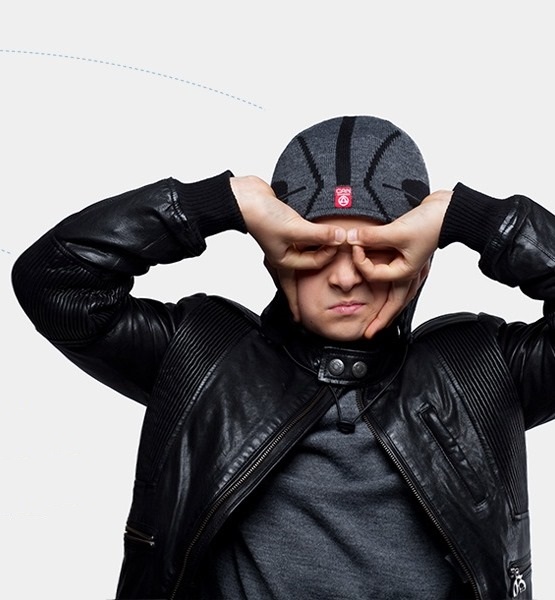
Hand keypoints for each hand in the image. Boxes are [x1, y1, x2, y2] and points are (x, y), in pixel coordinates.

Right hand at [231, 176, 345, 319]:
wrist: (245, 198)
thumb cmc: (262, 218)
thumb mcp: (294, 229)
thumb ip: (319, 235)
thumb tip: (340, 237)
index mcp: (283, 262)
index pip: (314, 264)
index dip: (328, 254)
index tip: (339, 242)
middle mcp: (284, 255)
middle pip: (297, 279)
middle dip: (300, 295)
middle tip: (303, 310)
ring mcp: (284, 243)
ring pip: (300, 258)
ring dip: (309, 262)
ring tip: (312, 279)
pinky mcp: (285, 229)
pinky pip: (300, 241)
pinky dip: (308, 242)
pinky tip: (311, 242)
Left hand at [347, 190, 451, 337]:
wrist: (451, 211)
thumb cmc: (431, 223)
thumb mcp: (398, 231)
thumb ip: (372, 237)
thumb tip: (351, 239)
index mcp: (407, 272)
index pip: (375, 275)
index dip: (361, 262)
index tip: (354, 246)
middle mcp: (410, 274)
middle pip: (394, 304)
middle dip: (381, 319)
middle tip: (369, 333)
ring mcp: (412, 268)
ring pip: (399, 295)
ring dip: (389, 308)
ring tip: (379, 322)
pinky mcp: (412, 258)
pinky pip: (400, 280)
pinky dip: (393, 289)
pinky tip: (389, 293)